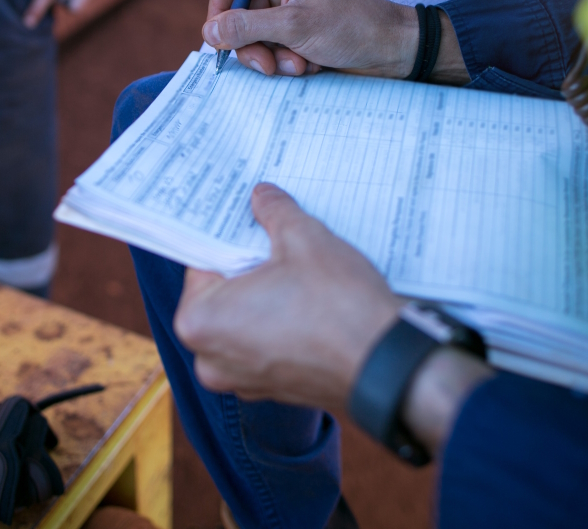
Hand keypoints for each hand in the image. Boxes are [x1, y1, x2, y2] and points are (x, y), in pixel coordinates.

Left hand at [175, 183, 493, 457]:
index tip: (249, 221)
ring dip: (267, 294)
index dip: (230, 236)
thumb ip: (275, 212)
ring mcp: (241, 380)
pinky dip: (280, 322)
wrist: (387, 366)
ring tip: (300, 270)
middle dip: (249, 266)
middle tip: (278, 242)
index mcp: (200, 320)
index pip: (203, 261)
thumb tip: (263, 198)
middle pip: (223, 293)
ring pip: (245, 320)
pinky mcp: (272, 389)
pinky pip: (265, 344)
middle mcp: (210, 358)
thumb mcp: (305, 240)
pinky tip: (310, 302)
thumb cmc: (340, 310)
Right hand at [203, 0, 417, 77]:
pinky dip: (287, 59)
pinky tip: (310, 63)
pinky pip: (273, 45)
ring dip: (273, 56)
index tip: (218, 42)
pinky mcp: (298, 26)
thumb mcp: (295, 27)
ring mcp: (290, 3)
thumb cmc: (353, 27)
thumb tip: (208, 33)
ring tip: (300, 65)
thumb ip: (247, 27)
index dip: (219, 11)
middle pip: (240, 13)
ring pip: (255, 34)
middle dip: (253, 44)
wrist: (394, 49)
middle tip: (266, 65)